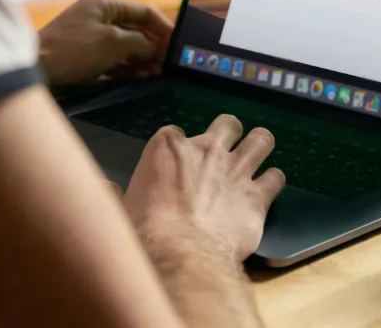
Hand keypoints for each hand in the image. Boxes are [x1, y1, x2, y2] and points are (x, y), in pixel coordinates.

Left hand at [38, 0, 172, 85]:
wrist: (36, 68)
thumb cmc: (74, 50)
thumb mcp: (114, 43)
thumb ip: (141, 43)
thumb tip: (155, 48)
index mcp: (105, 4)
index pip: (144, 11)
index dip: (164, 27)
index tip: (176, 45)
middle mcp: (98, 15)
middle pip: (135, 29)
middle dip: (153, 46)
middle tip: (168, 64)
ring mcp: (91, 35)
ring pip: (125, 45)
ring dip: (141, 59)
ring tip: (157, 73)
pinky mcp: (84, 54)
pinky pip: (112, 58)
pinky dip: (126, 67)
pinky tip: (139, 77)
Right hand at [122, 115, 286, 261]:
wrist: (181, 255)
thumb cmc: (145, 231)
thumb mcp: (120, 207)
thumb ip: (114, 193)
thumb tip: (103, 188)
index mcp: (168, 147)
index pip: (176, 132)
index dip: (178, 148)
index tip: (177, 164)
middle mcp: (206, 150)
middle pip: (227, 124)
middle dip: (229, 133)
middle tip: (225, 150)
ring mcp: (236, 170)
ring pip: (261, 140)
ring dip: (260, 146)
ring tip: (256, 156)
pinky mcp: (258, 196)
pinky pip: (276, 177)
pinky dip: (273, 182)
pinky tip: (267, 190)